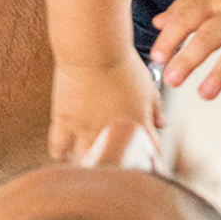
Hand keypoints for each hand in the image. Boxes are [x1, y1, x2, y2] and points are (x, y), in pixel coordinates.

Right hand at [49, 56, 164, 162]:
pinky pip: (59, 147)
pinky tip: (65, 155)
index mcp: (136, 124)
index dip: (151, 164)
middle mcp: (111, 131)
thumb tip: (162, 123)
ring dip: (89, 164)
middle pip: (114, 165)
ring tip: (90, 166)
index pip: (148, 155)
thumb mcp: (147, 86)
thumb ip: (155, 108)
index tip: (149, 169)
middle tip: (116, 170)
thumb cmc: (123, 63)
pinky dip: (62, 154)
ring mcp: (85, 129)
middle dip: (117, 170)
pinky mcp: (64, 121)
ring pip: (85, 161)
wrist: (94, 49)